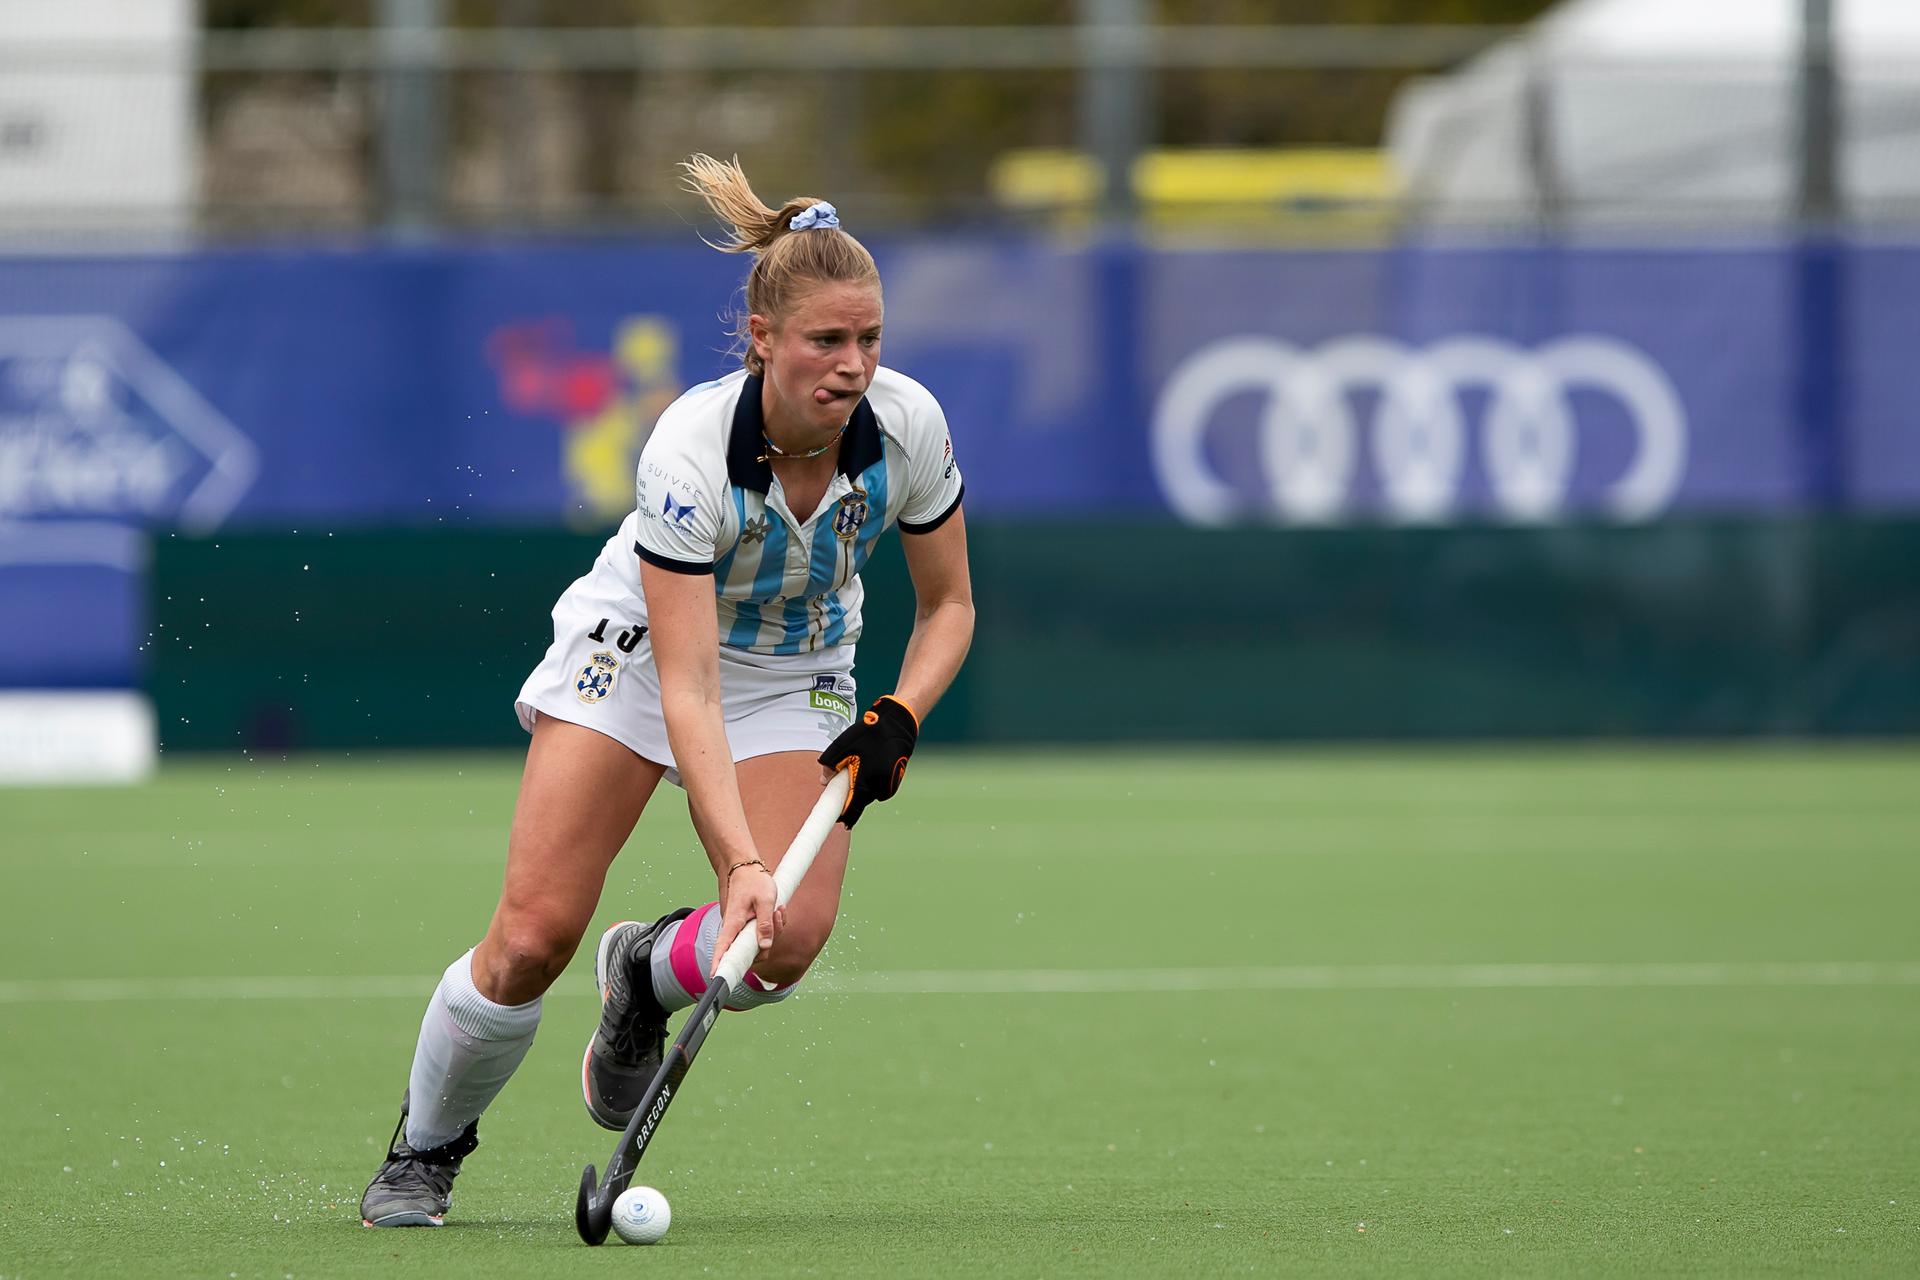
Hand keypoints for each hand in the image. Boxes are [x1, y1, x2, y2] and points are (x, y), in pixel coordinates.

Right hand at [712, 865, 782, 975]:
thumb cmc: (753, 882)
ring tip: (777, 910)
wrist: (747, 869)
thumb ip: (765, 924)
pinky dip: (772, 926)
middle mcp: (734, 930)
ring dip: (773, 931)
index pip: (723, 948)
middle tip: (776, 917)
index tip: (717, 978)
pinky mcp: (747, 928)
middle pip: (749, 952)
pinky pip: (761, 936)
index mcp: (733, 923)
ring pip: (758, 944)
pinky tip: (776, 911)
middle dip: (768, 943)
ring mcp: (740, 930)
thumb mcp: (764, 901)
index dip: (720, 964)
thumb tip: (765, 946)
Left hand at [817, 695, 918, 827]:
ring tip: (859, 765)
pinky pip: (880, 787)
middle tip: (844, 780)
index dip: (845, 816)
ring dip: (862, 787)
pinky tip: (870, 764)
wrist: (898, 724)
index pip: (853, 808)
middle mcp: (880, 786)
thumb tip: (823, 781)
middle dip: (852, 796)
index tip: (840, 821)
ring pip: (871, 793)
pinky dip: (872, 781)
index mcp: (866, 780)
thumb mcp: (843, 745)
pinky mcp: (895, 779)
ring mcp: (890, 784)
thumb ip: (830, 764)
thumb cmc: (869, 733)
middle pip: (861, 801)